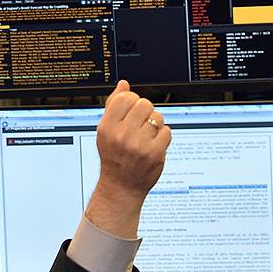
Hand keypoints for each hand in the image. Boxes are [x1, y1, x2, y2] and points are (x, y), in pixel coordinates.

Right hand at [87, 81, 171, 237]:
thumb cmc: (113, 157)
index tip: (129, 113)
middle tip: (139, 126)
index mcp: (107, 127)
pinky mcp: (155, 153)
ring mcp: (139, 145)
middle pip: (145, 104)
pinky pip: (167, 131)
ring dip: (155, 125)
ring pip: (158, 117)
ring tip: (145, 137)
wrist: (120, 186)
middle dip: (145, 112)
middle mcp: (121, 135)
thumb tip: (123, 84)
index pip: (126, 98)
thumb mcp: (106, 132)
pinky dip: (162, 138)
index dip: (131, 102)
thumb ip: (113, 106)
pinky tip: (152, 146)